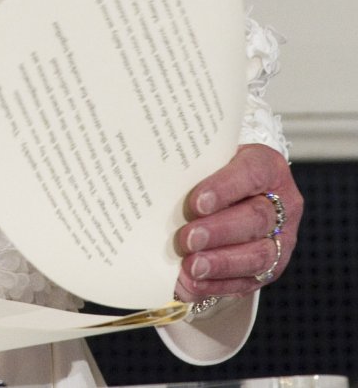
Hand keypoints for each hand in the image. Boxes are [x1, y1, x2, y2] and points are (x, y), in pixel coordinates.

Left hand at [174, 143, 302, 301]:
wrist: (241, 182)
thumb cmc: (220, 166)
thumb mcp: (214, 155)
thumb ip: (196, 167)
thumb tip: (159, 180)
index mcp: (269, 167)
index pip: (252, 174)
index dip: (225, 189)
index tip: (196, 203)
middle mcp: (282, 205)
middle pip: (256, 219)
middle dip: (219, 232)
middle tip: (188, 239)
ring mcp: (280, 239)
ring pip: (259, 255)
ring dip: (221, 264)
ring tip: (191, 268)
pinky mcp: (271, 267)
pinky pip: (249, 281)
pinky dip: (219, 286)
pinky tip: (193, 285)